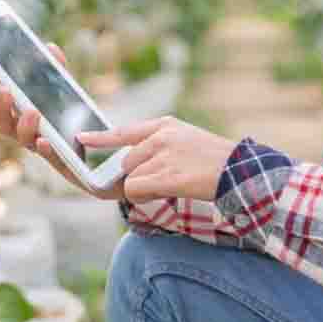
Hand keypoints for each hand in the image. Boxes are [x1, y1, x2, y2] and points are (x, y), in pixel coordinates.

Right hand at [0, 44, 124, 199]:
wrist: (110, 157)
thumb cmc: (81, 125)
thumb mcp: (69, 94)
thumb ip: (59, 73)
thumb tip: (50, 48)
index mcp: (28, 121)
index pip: (4, 114)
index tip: (1, 84)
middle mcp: (33, 138)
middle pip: (6, 129)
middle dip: (3, 110)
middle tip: (7, 91)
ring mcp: (49, 153)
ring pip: (27, 143)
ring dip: (25, 127)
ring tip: (32, 112)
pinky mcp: (67, 167)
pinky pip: (53, 160)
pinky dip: (47, 149)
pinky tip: (46, 140)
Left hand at [79, 117, 236, 202]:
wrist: (242, 172)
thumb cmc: (214, 161)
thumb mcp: (185, 139)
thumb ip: (156, 144)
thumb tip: (127, 161)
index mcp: (164, 125)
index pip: (123, 131)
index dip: (99, 137)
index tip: (80, 138)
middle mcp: (160, 136)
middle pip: (125, 162)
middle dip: (136, 177)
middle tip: (165, 179)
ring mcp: (163, 154)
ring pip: (131, 178)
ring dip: (146, 189)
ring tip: (176, 182)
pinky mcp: (166, 174)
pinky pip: (137, 189)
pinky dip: (146, 196)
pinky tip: (170, 190)